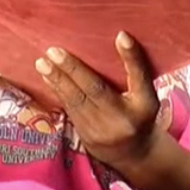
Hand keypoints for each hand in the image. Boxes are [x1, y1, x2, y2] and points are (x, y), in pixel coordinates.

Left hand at [35, 31, 160, 167]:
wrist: (134, 155)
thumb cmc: (140, 115)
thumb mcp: (146, 94)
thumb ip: (136, 69)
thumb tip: (120, 35)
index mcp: (143, 106)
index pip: (138, 78)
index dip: (131, 58)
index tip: (121, 35)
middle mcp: (122, 119)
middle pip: (96, 90)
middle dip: (72, 70)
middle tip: (53, 52)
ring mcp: (101, 131)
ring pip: (77, 101)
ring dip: (58, 81)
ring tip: (42, 63)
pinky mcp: (85, 137)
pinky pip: (70, 109)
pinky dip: (58, 92)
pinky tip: (47, 77)